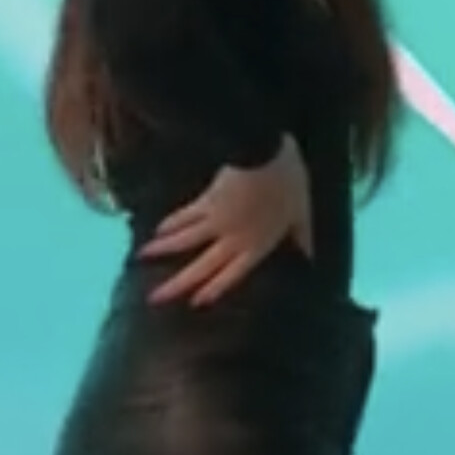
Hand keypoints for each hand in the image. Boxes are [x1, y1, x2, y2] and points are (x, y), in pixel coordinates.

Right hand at [139, 135, 312, 305]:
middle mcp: (233, 239)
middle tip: (154, 298)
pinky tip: (158, 229)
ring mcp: (216, 221)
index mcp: (257, 245)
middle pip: (201, 266)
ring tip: (143, 257)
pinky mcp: (205, 201)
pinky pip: (185, 216)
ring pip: (185, 240)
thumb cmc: (287, 182)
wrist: (262, 152)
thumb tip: (311, 257)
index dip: (214, 288)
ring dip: (164, 250)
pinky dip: (171, 222)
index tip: (195, 302)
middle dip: (178, 283)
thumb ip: (303, 234)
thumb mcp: (301, 211)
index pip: (233, 274)